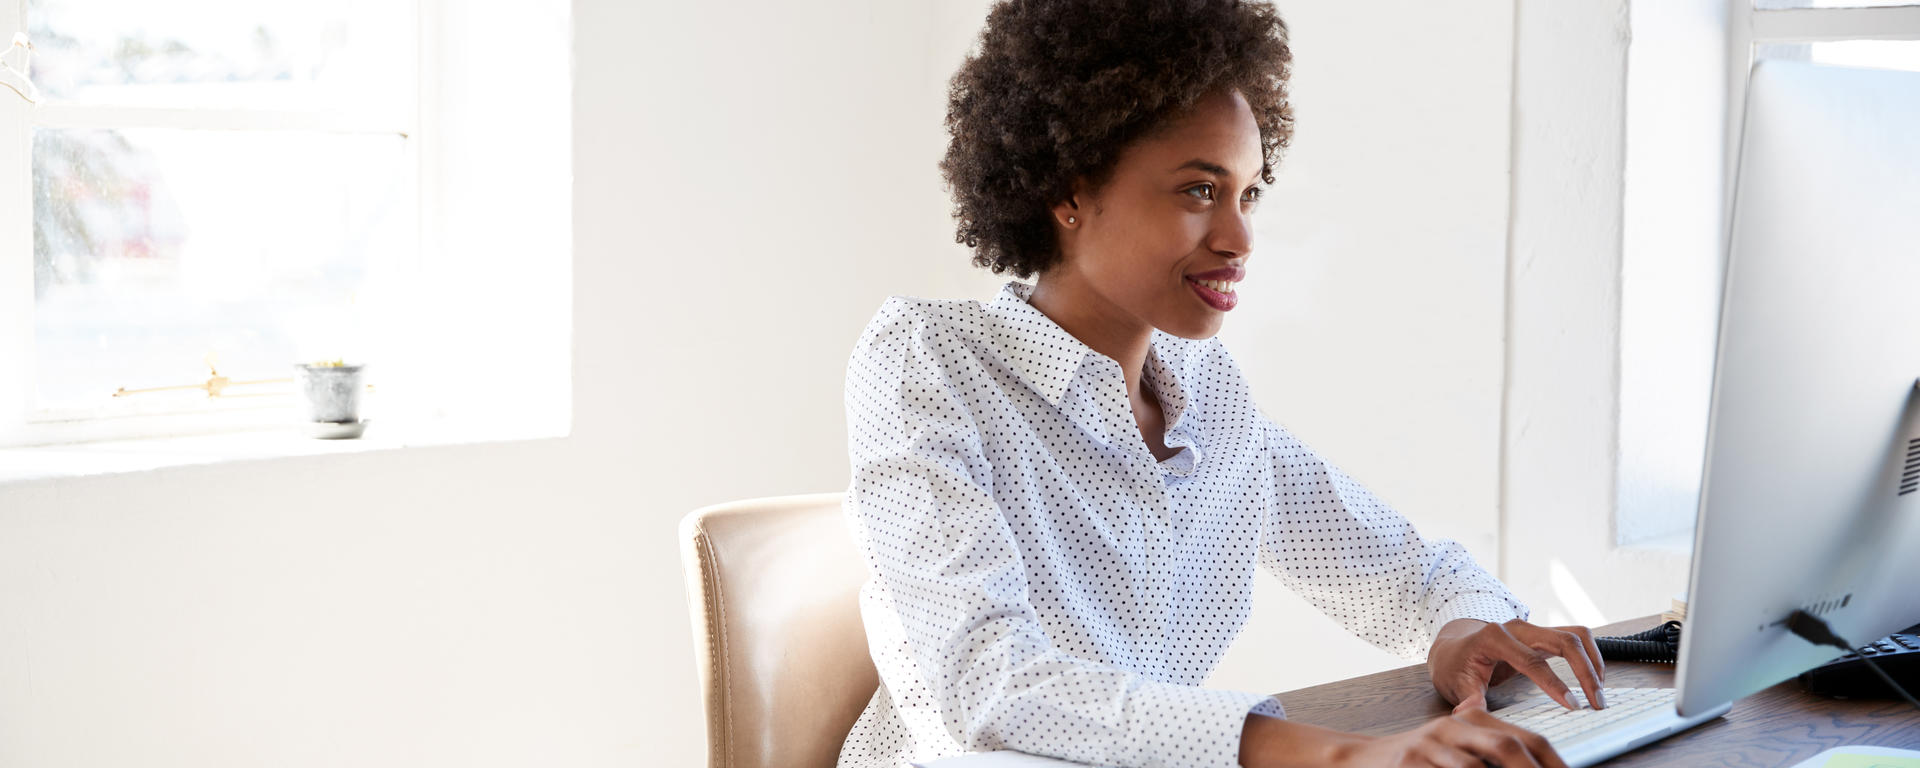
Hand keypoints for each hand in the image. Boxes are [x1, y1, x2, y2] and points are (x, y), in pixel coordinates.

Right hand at [1329, 708, 1569, 767]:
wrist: (1363, 758)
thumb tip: (1537, 763)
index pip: (1527, 737)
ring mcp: (1430, 744)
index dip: (1554, 762)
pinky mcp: (1410, 762)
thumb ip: (1493, 753)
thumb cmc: (1421, 759)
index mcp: (1473, 719)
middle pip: (1507, 746)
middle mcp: (1454, 726)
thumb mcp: (1459, 750)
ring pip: (1475, 767)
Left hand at [1428, 618, 1606, 711]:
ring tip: (1600, 692)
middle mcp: (1517, 627)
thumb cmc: (1455, 665)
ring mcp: (1532, 628)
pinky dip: (1590, 655)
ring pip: (1575, 635)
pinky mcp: (1543, 634)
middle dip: (1586, 671)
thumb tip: (1471, 710)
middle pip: (1564, 641)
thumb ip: (1467, 697)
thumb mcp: (1455, 683)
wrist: (1454, 647)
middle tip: (1597, 702)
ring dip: (1594, 661)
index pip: (1532, 660)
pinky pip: (1575, 638)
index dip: (1554, 683)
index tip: (1572, 705)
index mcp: (1494, 638)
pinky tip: (1594, 678)